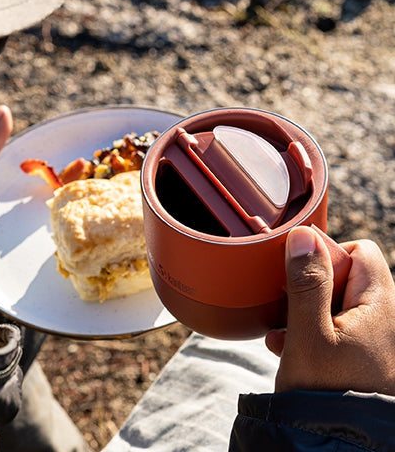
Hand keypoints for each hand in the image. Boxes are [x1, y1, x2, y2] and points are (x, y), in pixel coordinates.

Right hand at [265, 225, 394, 394]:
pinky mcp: (360, 356)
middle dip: (309, 285)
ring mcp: (373, 339)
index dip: (326, 254)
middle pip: (346, 275)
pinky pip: (335, 326)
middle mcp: (383, 319)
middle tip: (287, 304)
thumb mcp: (309, 333)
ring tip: (284, 331)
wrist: (338, 447)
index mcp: (380, 307)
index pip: (360, 251)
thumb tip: (303, 235)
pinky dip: (312, 329)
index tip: (298, 275)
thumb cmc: (328, 392)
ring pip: (336, 302)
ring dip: (306, 309)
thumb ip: (307, 282)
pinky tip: (289, 346)